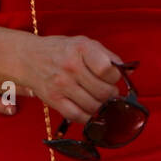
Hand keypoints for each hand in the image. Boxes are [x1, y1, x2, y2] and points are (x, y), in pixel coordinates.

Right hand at [0, 0, 121, 122]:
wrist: (28, 57)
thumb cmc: (61, 50)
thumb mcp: (85, 44)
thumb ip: (108, 56)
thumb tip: (131, 71)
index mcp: (82, 48)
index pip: (109, 69)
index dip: (116, 76)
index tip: (112, 77)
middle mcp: (71, 66)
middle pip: (104, 91)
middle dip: (111, 94)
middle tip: (108, 92)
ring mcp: (61, 84)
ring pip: (93, 105)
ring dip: (101, 106)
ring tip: (99, 100)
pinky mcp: (53, 99)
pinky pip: (77, 115)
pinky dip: (88, 117)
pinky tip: (89, 110)